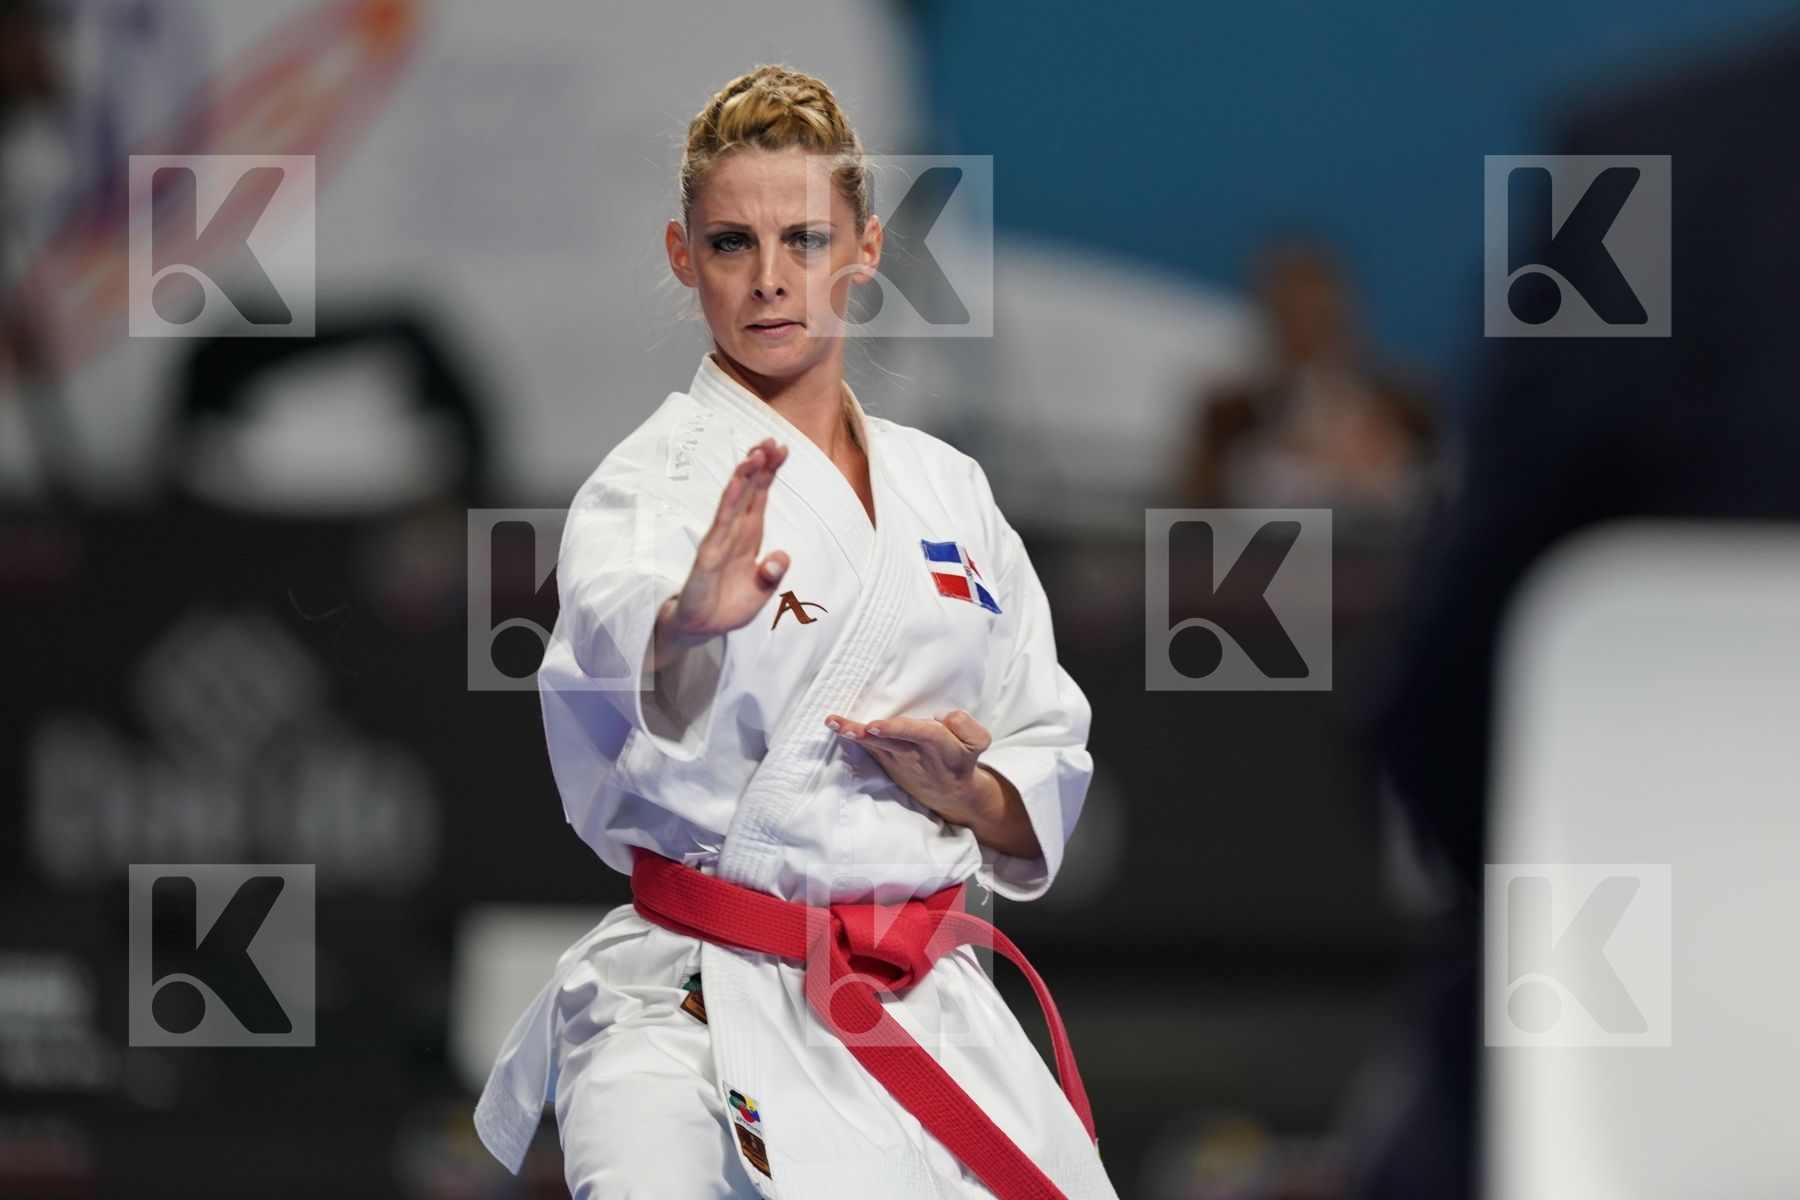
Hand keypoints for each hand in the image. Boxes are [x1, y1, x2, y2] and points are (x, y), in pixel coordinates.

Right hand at [653, 437, 789, 666]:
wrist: (701, 630)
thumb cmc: (727, 607)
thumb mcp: (760, 593)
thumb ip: (772, 574)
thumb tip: (782, 556)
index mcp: (747, 537)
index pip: (759, 498)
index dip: (769, 473)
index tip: (782, 448)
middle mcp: (733, 534)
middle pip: (747, 493)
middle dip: (759, 466)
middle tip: (770, 440)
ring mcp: (719, 542)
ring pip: (733, 503)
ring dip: (743, 478)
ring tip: (755, 455)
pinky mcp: (707, 557)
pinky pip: (719, 527)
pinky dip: (728, 505)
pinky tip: (735, 486)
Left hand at [822, 708, 1001, 829]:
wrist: (952, 793)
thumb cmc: (961, 759)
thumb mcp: (978, 741)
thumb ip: (964, 724)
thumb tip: (940, 717)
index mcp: (938, 745)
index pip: (918, 734)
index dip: (897, 729)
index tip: (875, 726)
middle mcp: (913, 754)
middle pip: (888, 741)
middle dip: (866, 734)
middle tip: (844, 727)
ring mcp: (896, 760)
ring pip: (873, 745)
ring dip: (852, 734)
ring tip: (833, 723)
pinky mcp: (886, 762)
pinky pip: (868, 749)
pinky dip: (852, 739)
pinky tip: (837, 728)